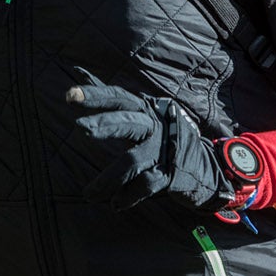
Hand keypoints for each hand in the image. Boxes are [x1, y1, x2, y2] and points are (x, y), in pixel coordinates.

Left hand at [64, 71, 230, 212]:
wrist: (206, 166)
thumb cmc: (162, 137)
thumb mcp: (141, 113)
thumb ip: (110, 98)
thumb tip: (79, 71)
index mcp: (145, 110)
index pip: (118, 98)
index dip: (95, 96)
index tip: (69, 96)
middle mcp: (155, 126)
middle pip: (128, 123)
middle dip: (104, 124)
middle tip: (80, 128)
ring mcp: (164, 150)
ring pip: (132, 161)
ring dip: (107, 179)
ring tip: (88, 194)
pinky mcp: (170, 174)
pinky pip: (145, 186)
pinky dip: (127, 196)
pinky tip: (115, 204)